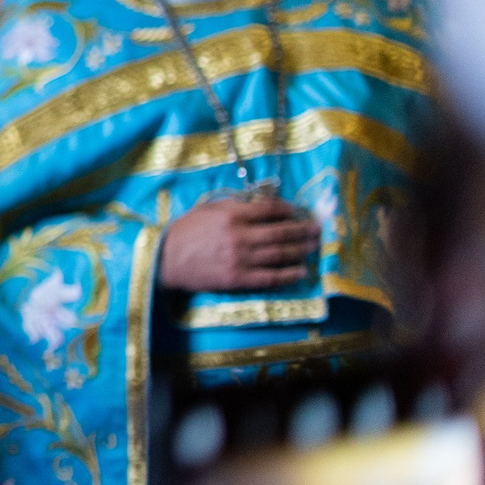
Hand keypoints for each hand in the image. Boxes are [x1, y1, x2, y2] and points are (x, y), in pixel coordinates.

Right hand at [158, 194, 319, 291]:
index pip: (270, 210)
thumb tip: (261, 205)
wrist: (165, 259)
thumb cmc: (185, 231)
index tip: (299, 211)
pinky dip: (289, 274)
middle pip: (281, 232)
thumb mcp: (207, 208)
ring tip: (315, 247)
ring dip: (301, 250)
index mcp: (232, 215)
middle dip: (303, 230)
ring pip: (280, 254)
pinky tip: (301, 271)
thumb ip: (234, 206)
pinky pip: (271, 277)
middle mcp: (241, 236)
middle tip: (318, 229)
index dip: (288, 210)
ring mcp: (242, 259)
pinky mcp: (239, 279)